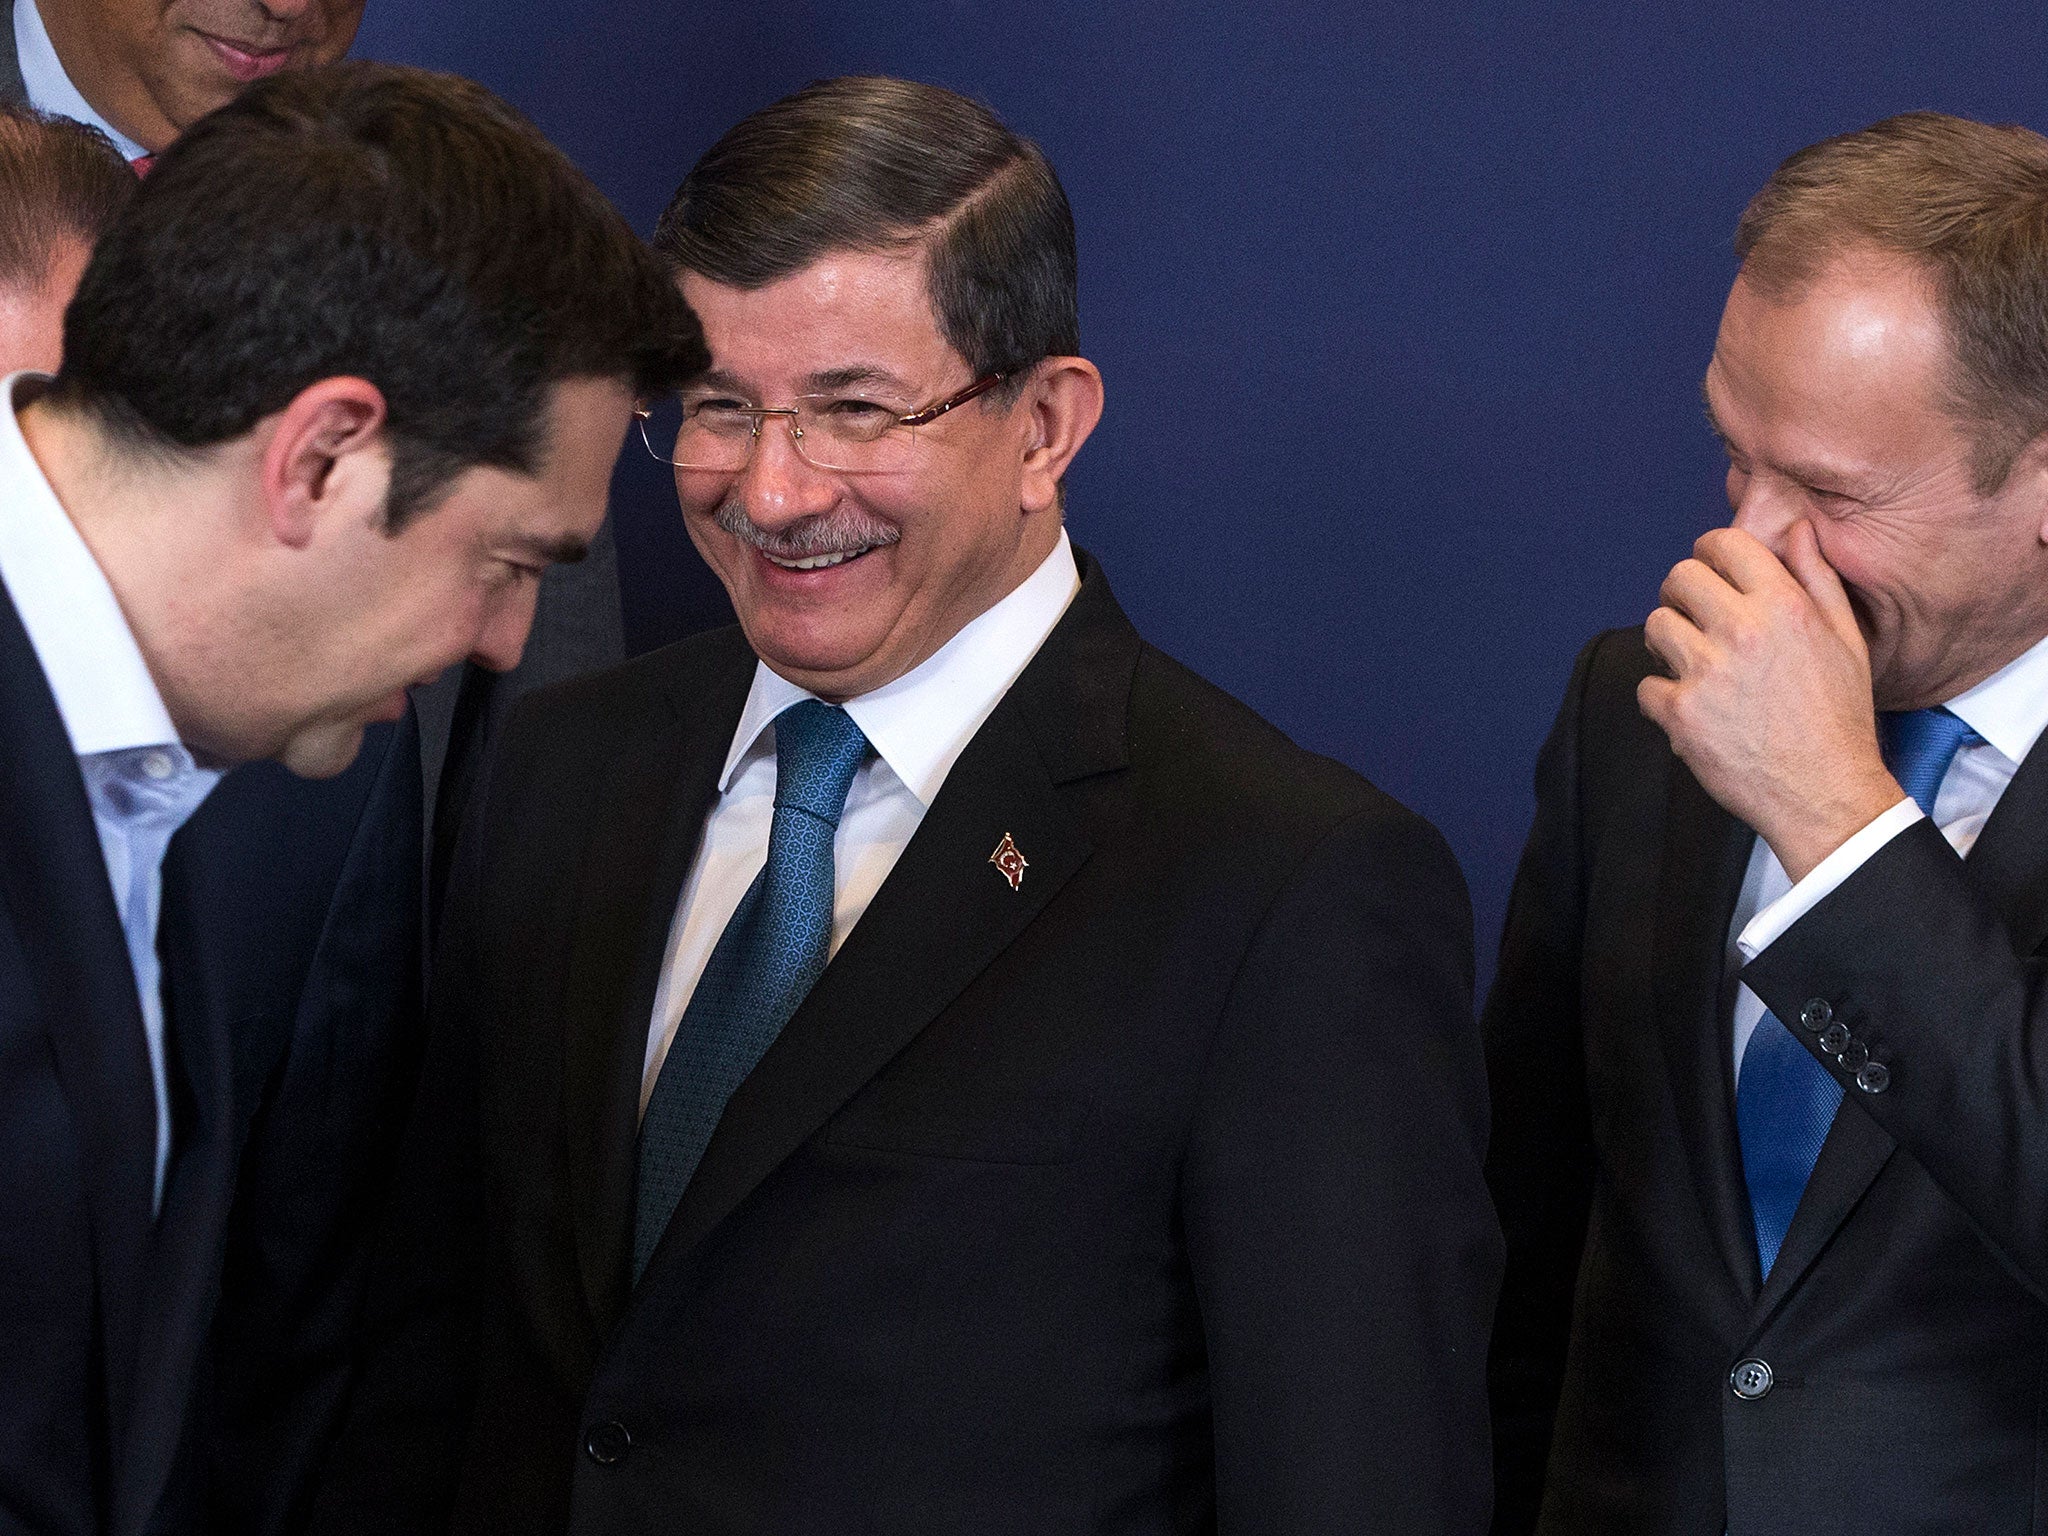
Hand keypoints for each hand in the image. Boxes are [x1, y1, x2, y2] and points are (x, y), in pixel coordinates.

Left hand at [1637, 521, 1903, 881]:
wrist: (1826, 792)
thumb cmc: (1838, 717)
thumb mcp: (1846, 639)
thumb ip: (1817, 578)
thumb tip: (1798, 528)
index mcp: (1784, 606)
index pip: (1723, 543)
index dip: (1711, 555)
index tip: (1713, 575)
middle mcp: (1742, 631)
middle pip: (1678, 578)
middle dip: (1684, 596)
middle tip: (1699, 621)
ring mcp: (1707, 673)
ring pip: (1654, 626)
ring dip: (1669, 643)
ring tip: (1696, 665)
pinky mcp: (1680, 714)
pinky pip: (1646, 685)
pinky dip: (1663, 698)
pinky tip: (1695, 710)